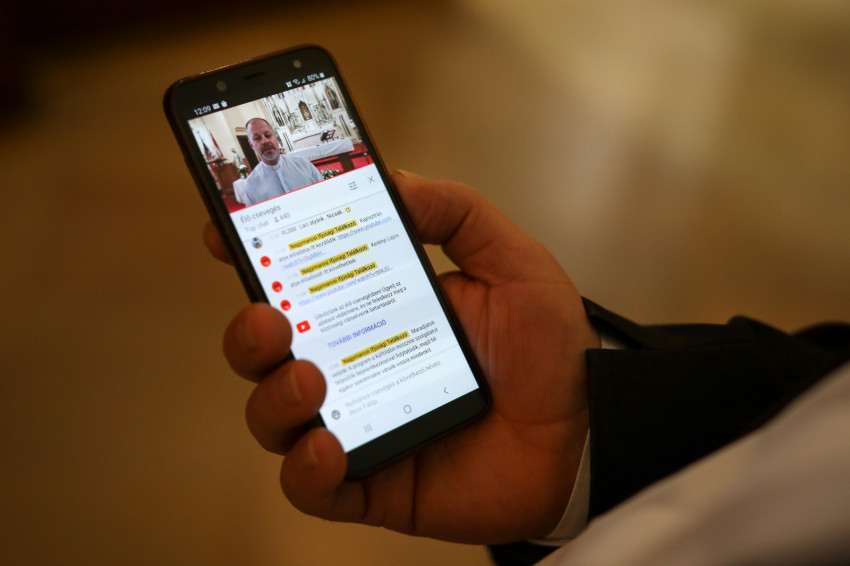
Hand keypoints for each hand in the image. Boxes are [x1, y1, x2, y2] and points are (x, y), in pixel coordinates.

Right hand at [208, 171, 599, 543]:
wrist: (588, 432)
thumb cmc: (548, 349)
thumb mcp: (511, 262)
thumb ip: (457, 214)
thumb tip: (394, 180)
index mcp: (375, 311)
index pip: (297, 284)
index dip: (253, 258)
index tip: (223, 231)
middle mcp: (355, 367)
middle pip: (267, 353)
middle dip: (248, 332)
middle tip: (268, 316)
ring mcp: (360, 426)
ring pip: (275, 418)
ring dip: (271, 396)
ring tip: (309, 377)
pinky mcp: (374, 485)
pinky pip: (314, 487)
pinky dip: (305, 470)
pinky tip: (327, 448)